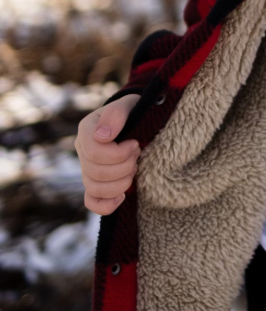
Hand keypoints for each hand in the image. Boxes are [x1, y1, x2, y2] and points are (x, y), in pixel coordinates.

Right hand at [76, 94, 140, 215]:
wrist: (137, 121)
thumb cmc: (133, 111)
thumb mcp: (128, 105)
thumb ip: (115, 115)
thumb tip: (102, 136)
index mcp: (86, 130)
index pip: (94, 152)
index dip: (118, 153)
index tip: (135, 144)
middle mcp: (82, 151)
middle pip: (96, 172)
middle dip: (124, 166)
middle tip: (138, 153)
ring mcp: (87, 169)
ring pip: (95, 189)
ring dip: (121, 183)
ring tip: (134, 168)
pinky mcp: (95, 184)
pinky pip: (92, 202)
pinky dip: (107, 204)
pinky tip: (123, 197)